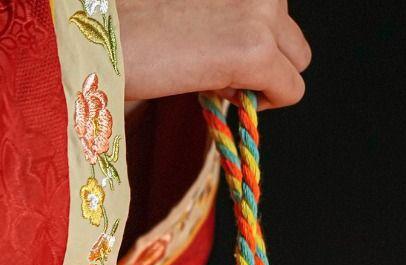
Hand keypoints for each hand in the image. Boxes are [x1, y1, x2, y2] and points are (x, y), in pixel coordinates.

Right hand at [116, 0, 310, 108]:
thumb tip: (253, 41)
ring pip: (298, 59)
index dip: (249, 32)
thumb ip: (225, 9)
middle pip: (291, 31)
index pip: (272, 6)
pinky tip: (218, 89)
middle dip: (264, 56)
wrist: (95, 33)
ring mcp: (260, 11)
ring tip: (213, 73)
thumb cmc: (128, 17)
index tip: (212, 42)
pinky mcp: (259, 50)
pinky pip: (291, 90)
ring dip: (265, 77)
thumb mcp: (190, 2)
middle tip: (213, 63)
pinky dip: (262, 102)